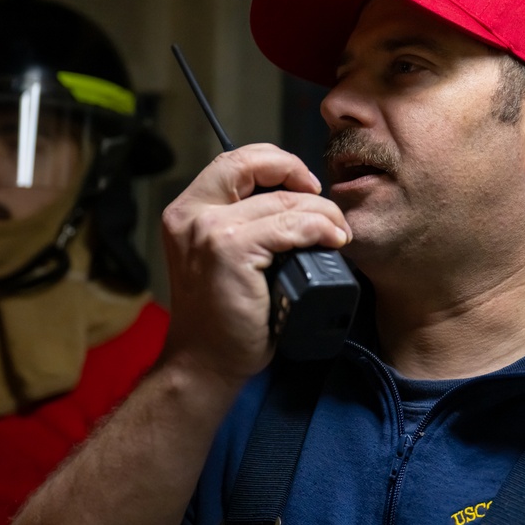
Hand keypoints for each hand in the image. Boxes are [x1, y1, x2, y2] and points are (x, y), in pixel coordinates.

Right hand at [159, 143, 351, 383]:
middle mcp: (191, 214)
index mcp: (187, 211)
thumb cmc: (222, 317)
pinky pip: (290, 226)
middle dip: (298, 174)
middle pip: (253, 164)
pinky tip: (333, 242)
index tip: (304, 186)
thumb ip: (243, 223)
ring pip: (283, 200)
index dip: (276, 163)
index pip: (235, 161)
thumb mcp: (222, 257)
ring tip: (337, 234)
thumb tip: (296, 200)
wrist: (204, 363)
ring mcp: (209, 231)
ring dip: (322, 213)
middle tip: (324, 208)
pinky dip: (320, 229)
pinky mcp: (229, 251)